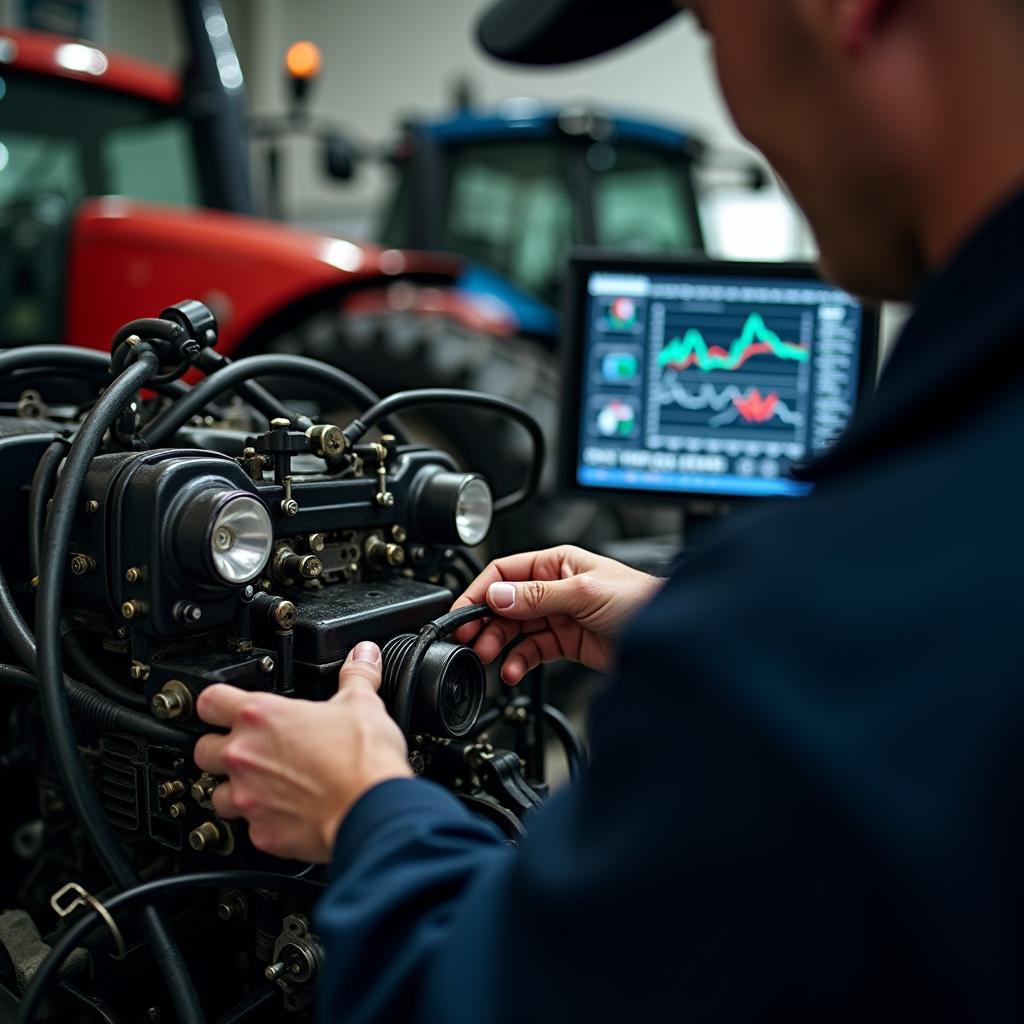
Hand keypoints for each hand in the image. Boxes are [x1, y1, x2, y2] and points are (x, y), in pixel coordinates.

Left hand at [194, 641, 410, 862]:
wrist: (372, 811)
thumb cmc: (362, 760)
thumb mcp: (362, 704)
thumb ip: (356, 675)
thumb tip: (363, 655)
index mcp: (262, 717)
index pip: (210, 700)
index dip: (216, 701)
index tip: (224, 706)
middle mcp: (245, 756)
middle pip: (202, 749)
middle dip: (220, 748)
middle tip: (249, 747)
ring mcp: (249, 798)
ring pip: (216, 793)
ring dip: (235, 788)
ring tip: (265, 784)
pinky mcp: (261, 833)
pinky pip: (248, 827)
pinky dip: (262, 820)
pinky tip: (287, 813)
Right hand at [452, 545, 662, 683]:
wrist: (671, 639)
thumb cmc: (641, 601)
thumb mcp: (584, 592)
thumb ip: (537, 595)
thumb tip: (498, 596)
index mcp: (556, 563)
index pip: (505, 572)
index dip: (481, 592)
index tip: (464, 614)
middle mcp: (554, 587)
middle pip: (505, 604)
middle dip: (486, 623)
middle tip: (472, 642)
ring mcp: (560, 616)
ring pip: (516, 629)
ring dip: (500, 645)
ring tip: (492, 659)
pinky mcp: (567, 642)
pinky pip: (532, 650)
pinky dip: (519, 661)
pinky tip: (514, 670)